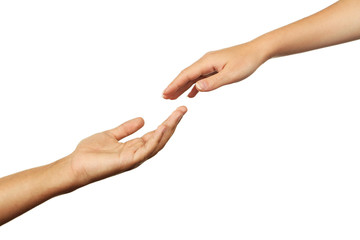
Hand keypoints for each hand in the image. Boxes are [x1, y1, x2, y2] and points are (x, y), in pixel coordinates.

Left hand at [69, 106, 186, 185]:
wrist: (75, 165)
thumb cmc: (90, 153)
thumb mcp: (111, 134)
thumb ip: (126, 128)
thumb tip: (142, 119)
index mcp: (134, 147)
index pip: (155, 133)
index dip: (167, 122)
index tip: (177, 111)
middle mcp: (138, 153)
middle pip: (161, 137)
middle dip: (173, 123)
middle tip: (183, 109)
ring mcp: (134, 158)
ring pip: (157, 143)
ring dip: (168, 129)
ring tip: (177, 115)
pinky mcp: (128, 161)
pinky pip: (146, 150)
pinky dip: (155, 139)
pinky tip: (161, 127)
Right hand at [162, 41, 269, 98]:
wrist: (257, 51)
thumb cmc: (246, 61)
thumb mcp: (231, 75)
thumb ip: (213, 82)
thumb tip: (196, 87)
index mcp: (207, 62)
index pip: (186, 75)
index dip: (175, 84)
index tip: (165, 93)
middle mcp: (206, 61)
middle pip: (186, 75)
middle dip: (175, 86)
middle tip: (164, 97)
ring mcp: (210, 64)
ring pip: (193, 77)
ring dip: (182, 87)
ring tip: (173, 96)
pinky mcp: (215, 67)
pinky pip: (201, 77)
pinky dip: (194, 86)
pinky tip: (191, 94)